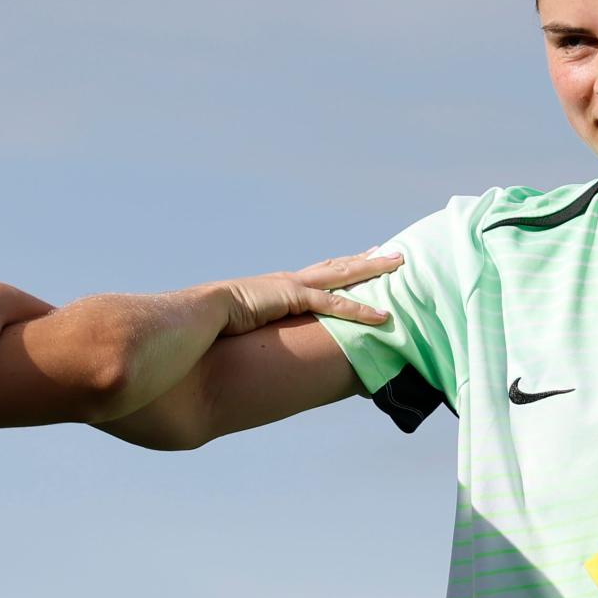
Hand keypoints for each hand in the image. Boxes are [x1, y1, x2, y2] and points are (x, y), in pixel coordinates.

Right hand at [212, 250, 400, 337]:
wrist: (198, 314)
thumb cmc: (209, 327)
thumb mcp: (238, 327)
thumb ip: (252, 331)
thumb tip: (249, 345)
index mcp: (277, 288)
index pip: (317, 273)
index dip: (341, 266)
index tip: (361, 258)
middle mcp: (289, 281)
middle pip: (337, 266)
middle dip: (366, 260)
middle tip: (391, 252)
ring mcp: (292, 286)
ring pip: (343, 275)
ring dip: (373, 269)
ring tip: (399, 263)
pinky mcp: (292, 298)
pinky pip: (335, 305)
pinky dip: (361, 310)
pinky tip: (383, 316)